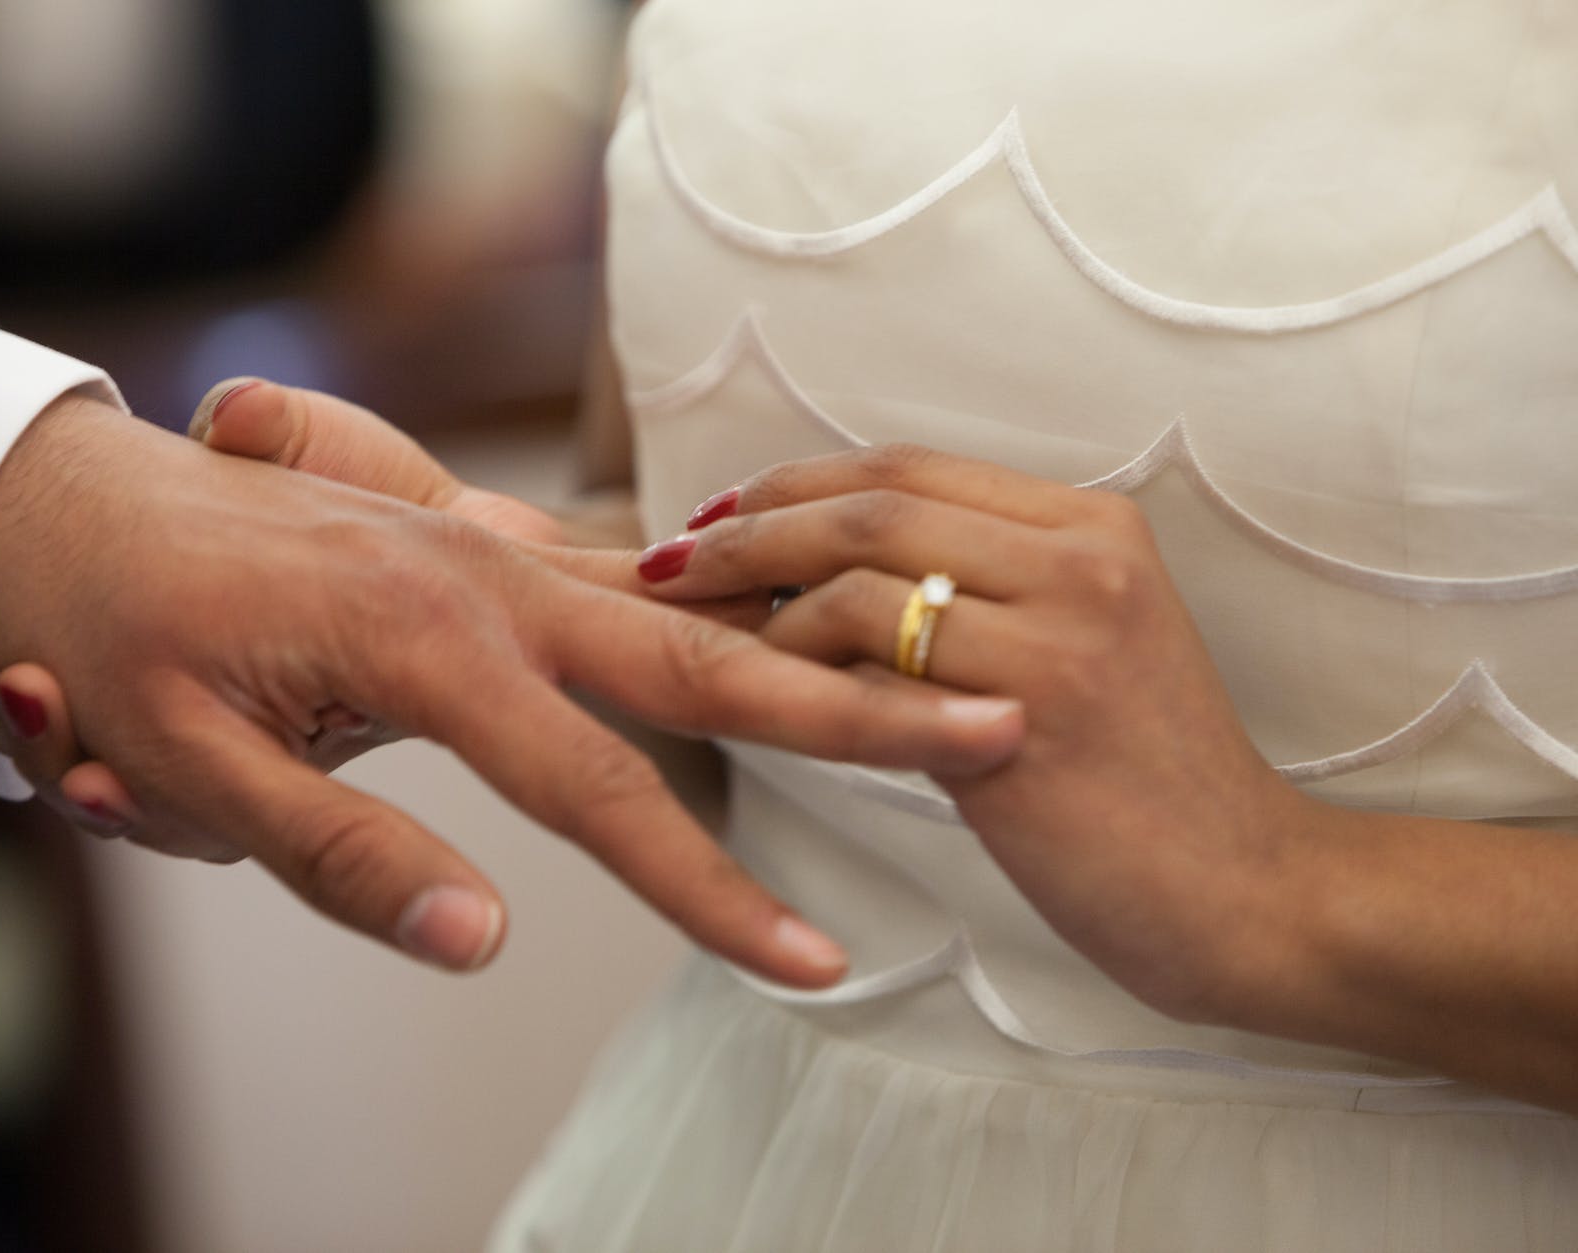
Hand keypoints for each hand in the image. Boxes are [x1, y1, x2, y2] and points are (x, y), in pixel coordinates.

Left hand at [0, 403, 1022, 982]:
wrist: (73, 510)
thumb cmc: (118, 639)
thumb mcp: (190, 772)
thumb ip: (343, 858)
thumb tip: (486, 942)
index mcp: (427, 635)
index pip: (602, 790)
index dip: (713, 892)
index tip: (813, 964)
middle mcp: (491, 578)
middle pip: (711, 656)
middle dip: (861, 709)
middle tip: (999, 729)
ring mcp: (498, 555)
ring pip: (692, 608)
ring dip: (822, 647)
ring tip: (946, 680)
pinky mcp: (493, 556)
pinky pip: (640, 587)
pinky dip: (737, 613)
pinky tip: (804, 633)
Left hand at [635, 444, 1320, 1018]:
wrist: (1248, 895)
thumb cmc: (1145, 784)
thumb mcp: (1083, 649)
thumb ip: (984, 592)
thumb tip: (831, 572)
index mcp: (1093, 527)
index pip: (910, 466)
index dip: (797, 481)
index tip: (719, 510)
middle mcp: (1082, 559)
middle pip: (872, 502)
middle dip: (749, 523)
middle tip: (671, 558)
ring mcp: (1061, 635)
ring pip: (862, 574)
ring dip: (756, 598)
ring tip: (695, 632)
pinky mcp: (1029, 721)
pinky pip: (873, 669)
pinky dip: (795, 667)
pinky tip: (751, 691)